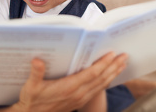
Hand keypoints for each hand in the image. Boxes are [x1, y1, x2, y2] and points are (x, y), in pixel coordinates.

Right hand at [12, 52, 127, 111]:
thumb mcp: (31, 86)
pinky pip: (98, 90)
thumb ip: (36, 73)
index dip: (103, 64)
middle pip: (101, 79)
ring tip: (122, 64)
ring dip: (113, 74)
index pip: (91, 74)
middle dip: (114, 66)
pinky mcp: (80, 101)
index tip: (112, 54)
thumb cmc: (32, 100)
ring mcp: (80, 99)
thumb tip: (37, 61)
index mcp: (69, 87)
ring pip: (102, 85)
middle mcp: (78, 94)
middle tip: (124, 56)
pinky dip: (106, 81)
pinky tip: (110, 76)